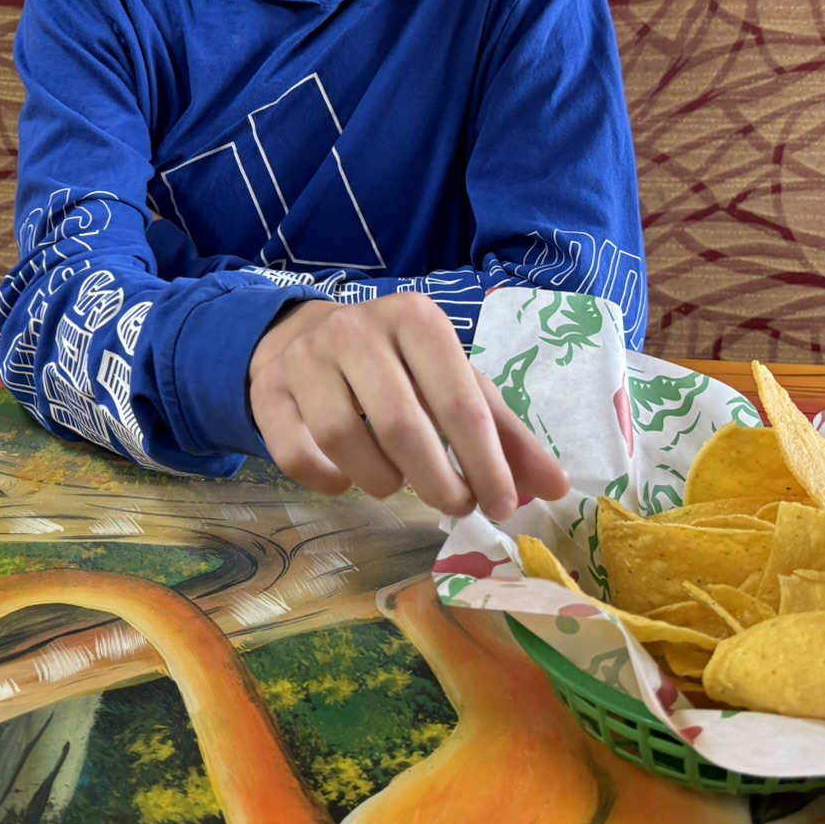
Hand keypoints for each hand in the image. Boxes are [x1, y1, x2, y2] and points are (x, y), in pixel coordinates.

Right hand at [246, 294, 568, 519]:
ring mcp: (305, 358)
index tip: (503, 505)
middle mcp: (356, 329)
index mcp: (415, 318)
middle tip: (454, 505)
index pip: (459, 400)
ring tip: (398, 483)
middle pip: (401, 424)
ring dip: (382, 481)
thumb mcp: (454, 383)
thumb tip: (557, 489)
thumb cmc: (398, 367)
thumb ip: (504, 433)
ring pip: (344, 439)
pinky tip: (346, 479)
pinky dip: (329, 480)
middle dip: (437, 482)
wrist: (304, 338)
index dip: (486, 462)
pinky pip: (296, 453)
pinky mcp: (267, 391)